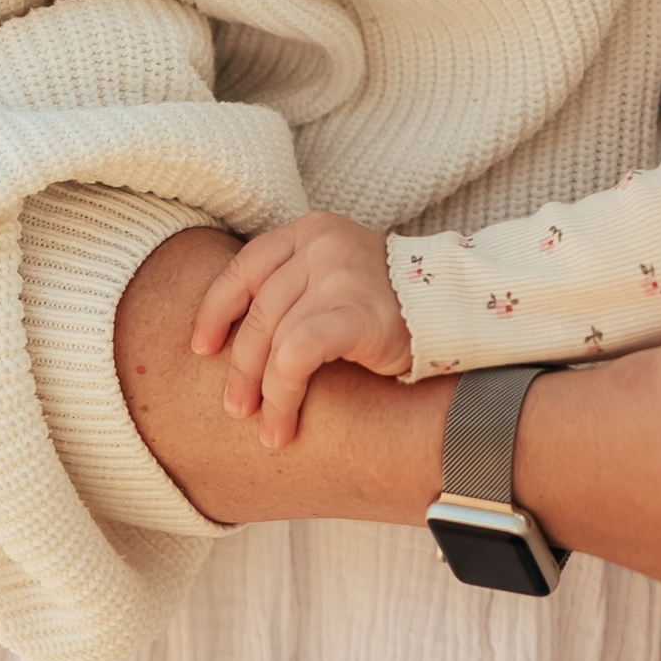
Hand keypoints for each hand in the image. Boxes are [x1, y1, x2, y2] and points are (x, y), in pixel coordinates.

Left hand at [190, 212, 412, 442]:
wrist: (458, 312)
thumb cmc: (392, 304)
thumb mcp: (337, 277)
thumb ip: (294, 288)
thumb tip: (233, 338)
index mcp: (310, 230)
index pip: (244, 268)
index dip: (215, 311)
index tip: (203, 349)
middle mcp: (320, 244)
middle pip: (258, 312)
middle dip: (240, 367)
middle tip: (236, 409)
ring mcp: (338, 274)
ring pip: (274, 340)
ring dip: (265, 394)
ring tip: (267, 430)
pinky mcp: (354, 311)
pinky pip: (297, 357)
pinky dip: (284, 394)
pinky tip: (286, 423)